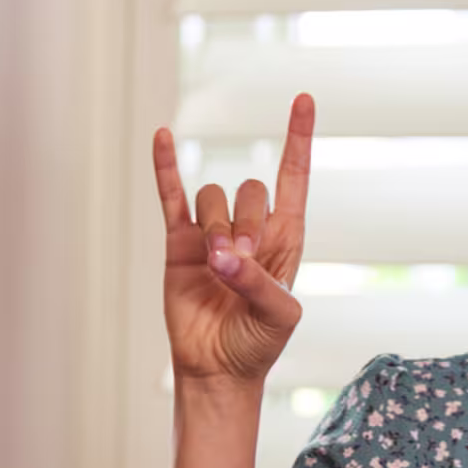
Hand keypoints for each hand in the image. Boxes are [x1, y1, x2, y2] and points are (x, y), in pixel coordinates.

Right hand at [153, 94, 313, 384]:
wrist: (218, 368)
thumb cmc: (258, 343)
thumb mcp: (280, 316)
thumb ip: (258, 281)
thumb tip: (221, 254)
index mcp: (285, 238)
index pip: (293, 177)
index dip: (297, 139)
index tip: (303, 99)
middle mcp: (250, 228)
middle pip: (248, 189)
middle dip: (244, 220)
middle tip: (240, 260)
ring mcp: (212, 233)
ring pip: (212, 196)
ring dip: (215, 226)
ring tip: (217, 266)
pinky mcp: (179, 243)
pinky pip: (171, 195)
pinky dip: (166, 166)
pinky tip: (164, 136)